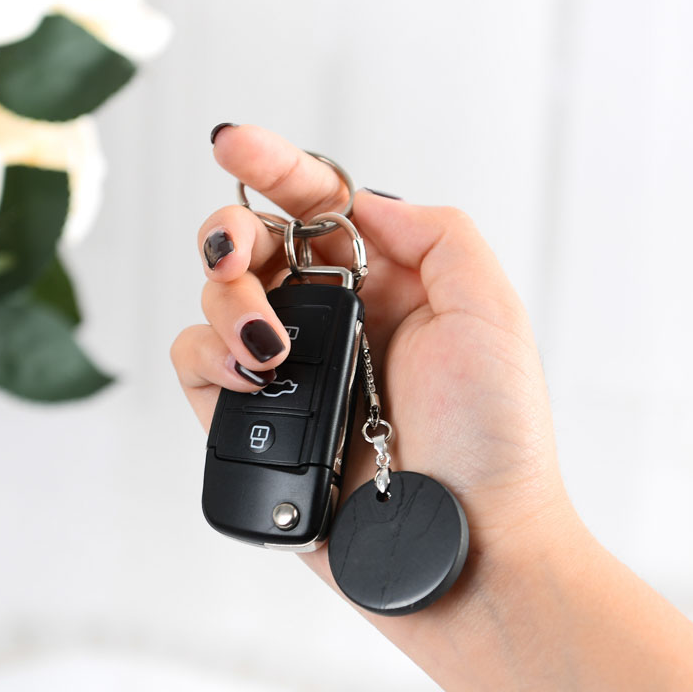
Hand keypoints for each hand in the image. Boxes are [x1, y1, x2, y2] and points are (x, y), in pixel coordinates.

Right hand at [171, 124, 573, 596]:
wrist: (464, 548)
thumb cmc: (495, 439)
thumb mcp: (490, 314)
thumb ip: (434, 234)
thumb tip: (358, 202)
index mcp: (385, 285)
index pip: (316, 209)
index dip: (271, 167)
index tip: (230, 143)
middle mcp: (332, 322)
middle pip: (251, 248)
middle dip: (232, 239)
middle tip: (237, 261)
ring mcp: (290, 373)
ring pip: (214, 302)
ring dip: (226, 306)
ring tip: (270, 351)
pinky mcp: (254, 425)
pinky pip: (197, 368)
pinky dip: (205, 359)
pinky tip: (249, 380)